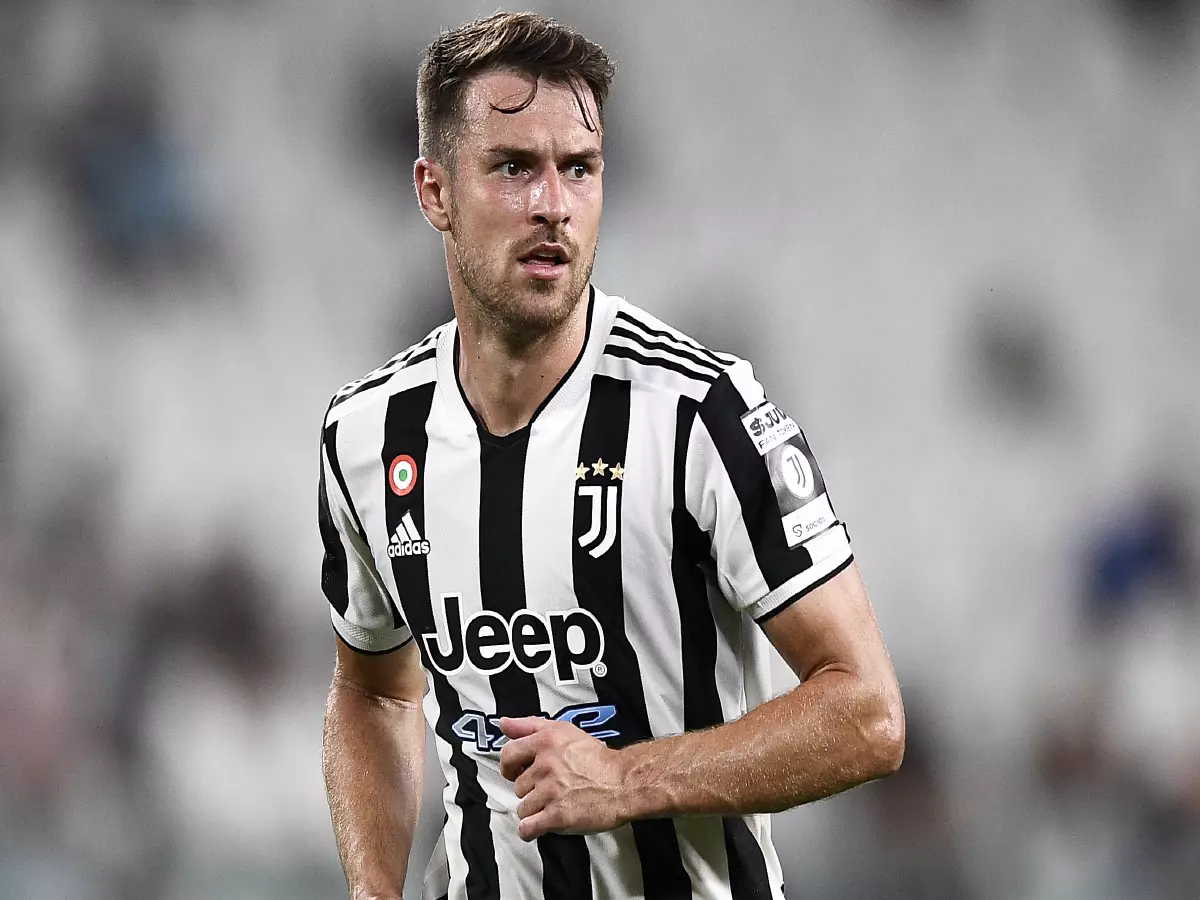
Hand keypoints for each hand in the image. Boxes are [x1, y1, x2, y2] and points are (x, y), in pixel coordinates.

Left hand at [497, 716, 628, 840]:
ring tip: (553, 804)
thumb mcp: (565, 730)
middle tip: (549, 788)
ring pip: (523, 808)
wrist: (624, 783)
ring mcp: (550, 791)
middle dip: (531, 790)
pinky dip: (531, 830)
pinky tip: (540, 825)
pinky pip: (528, 827)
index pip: (508, 754)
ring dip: (535, 810)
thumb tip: (505, 723)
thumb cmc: (599, 759)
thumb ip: (530, 725)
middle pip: (518, 786)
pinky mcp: (557, 815)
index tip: (514, 772)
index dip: (509, 766)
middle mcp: (546, 765)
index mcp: (546, 742)